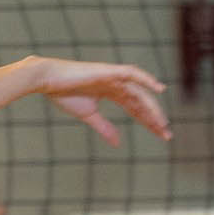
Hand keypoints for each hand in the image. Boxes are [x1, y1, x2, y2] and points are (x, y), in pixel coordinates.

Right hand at [35, 59, 170, 146]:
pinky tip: (158, 89)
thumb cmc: (63, 94)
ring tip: (162, 122)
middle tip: (166, 134)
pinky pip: (131, 73)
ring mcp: (113, 76)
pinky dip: (146, 79)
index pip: (136, 108)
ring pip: (139, 92)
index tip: (162, 135)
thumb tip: (118, 143)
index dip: (149, 122)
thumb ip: (105, 128)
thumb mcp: (89, 115)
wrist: (47, 80)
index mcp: (112, 92)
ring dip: (151, 107)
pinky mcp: (108, 71)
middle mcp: (116, 83)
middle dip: (154, 118)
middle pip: (141, 102)